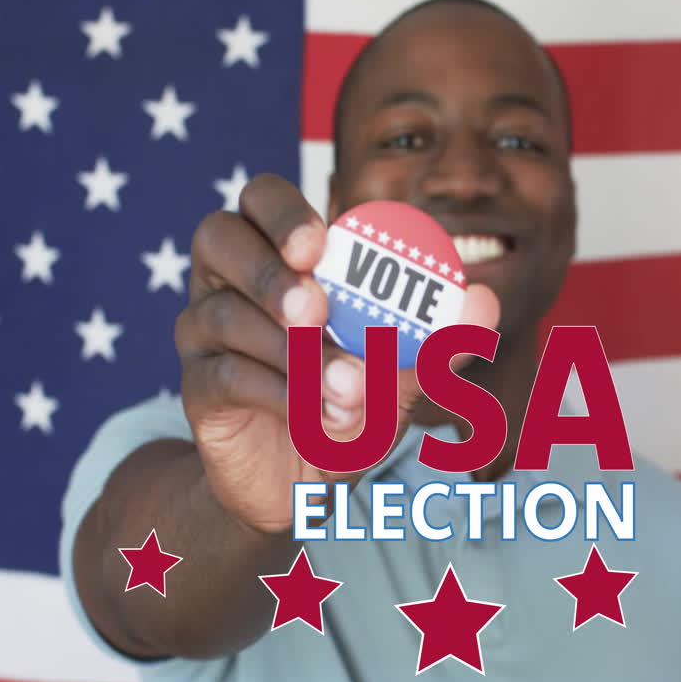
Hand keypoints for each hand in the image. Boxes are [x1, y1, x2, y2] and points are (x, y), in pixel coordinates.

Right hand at [175, 174, 498, 533]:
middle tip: (315, 309)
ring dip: (295, 353)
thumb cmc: (349, 402)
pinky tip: (322, 416)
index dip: (283, 212)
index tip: (320, 244)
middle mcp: (227, 280)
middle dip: (269, 270)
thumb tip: (483, 301)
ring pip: (228, 316)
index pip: (260, 198)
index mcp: (276, 251)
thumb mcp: (401, 373)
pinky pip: (227, 375)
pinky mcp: (197, 388)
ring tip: (352, 390)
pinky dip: (282, 394)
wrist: (303, 482)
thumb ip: (437, 338)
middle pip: (217, 237)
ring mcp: (201, 332)